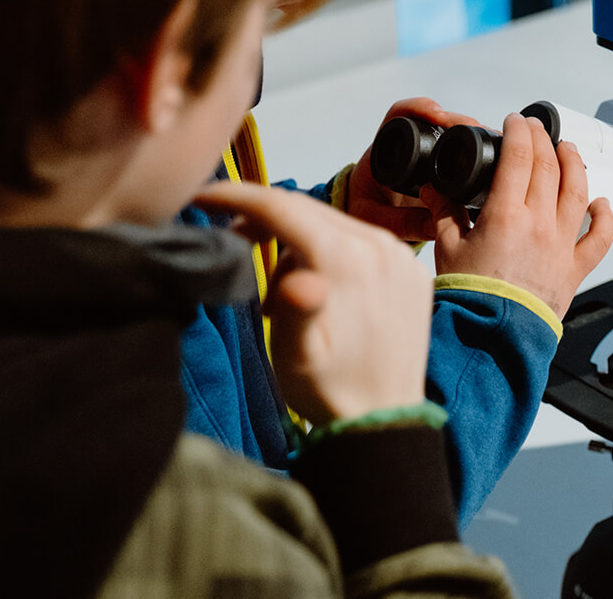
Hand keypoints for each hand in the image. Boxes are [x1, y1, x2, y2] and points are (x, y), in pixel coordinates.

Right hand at [192, 182, 432, 423]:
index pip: (282, 207)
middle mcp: (380, 245)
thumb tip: (295, 279)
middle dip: (263, 217)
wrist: (383, 417)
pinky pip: (361, 239)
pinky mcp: (410, 268)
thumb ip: (295, 312)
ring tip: (281, 289)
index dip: (236, 196)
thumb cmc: (331, 389)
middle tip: (232, 240)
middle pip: (307, 209)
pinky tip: (318, 284)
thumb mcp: (299, 357)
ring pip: (332, 222)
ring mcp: (401, 254)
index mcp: (347, 260)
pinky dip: (331, 248)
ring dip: (297, 238)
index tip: (202, 195)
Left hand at [348, 97, 481, 240]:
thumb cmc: (366, 214)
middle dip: (456, 119)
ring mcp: (425, 154)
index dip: (418, 108)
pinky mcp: (439, 165)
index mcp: (384, 148)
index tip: (437, 116)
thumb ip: (402, 222)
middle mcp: (406, 146)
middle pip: (434, 119)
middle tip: (474, 128)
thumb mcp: (377, 219)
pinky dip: (476, 147)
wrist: (368, 221)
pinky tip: (493, 154)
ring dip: (471, 131)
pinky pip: (459, 149)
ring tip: (489, 139)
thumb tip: (437, 224)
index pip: (400, 113)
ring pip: (450, 132)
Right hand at [421, 113, 612, 318]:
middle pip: (549, 167)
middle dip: (543, 140)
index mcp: (506, 216)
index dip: (519, 132)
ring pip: (577, 193)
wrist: (492, 337)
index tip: (515, 121)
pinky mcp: (574, 269)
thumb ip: (444, 212)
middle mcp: (539, 225)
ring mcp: (560, 246)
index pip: (519, 157)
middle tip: (535, 128)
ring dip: (575, 165)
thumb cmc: (470, 298)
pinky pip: (598, 239)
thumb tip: (434, 188)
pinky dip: (604, 217)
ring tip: (568, 149)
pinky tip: (601, 203)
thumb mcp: (447, 249)